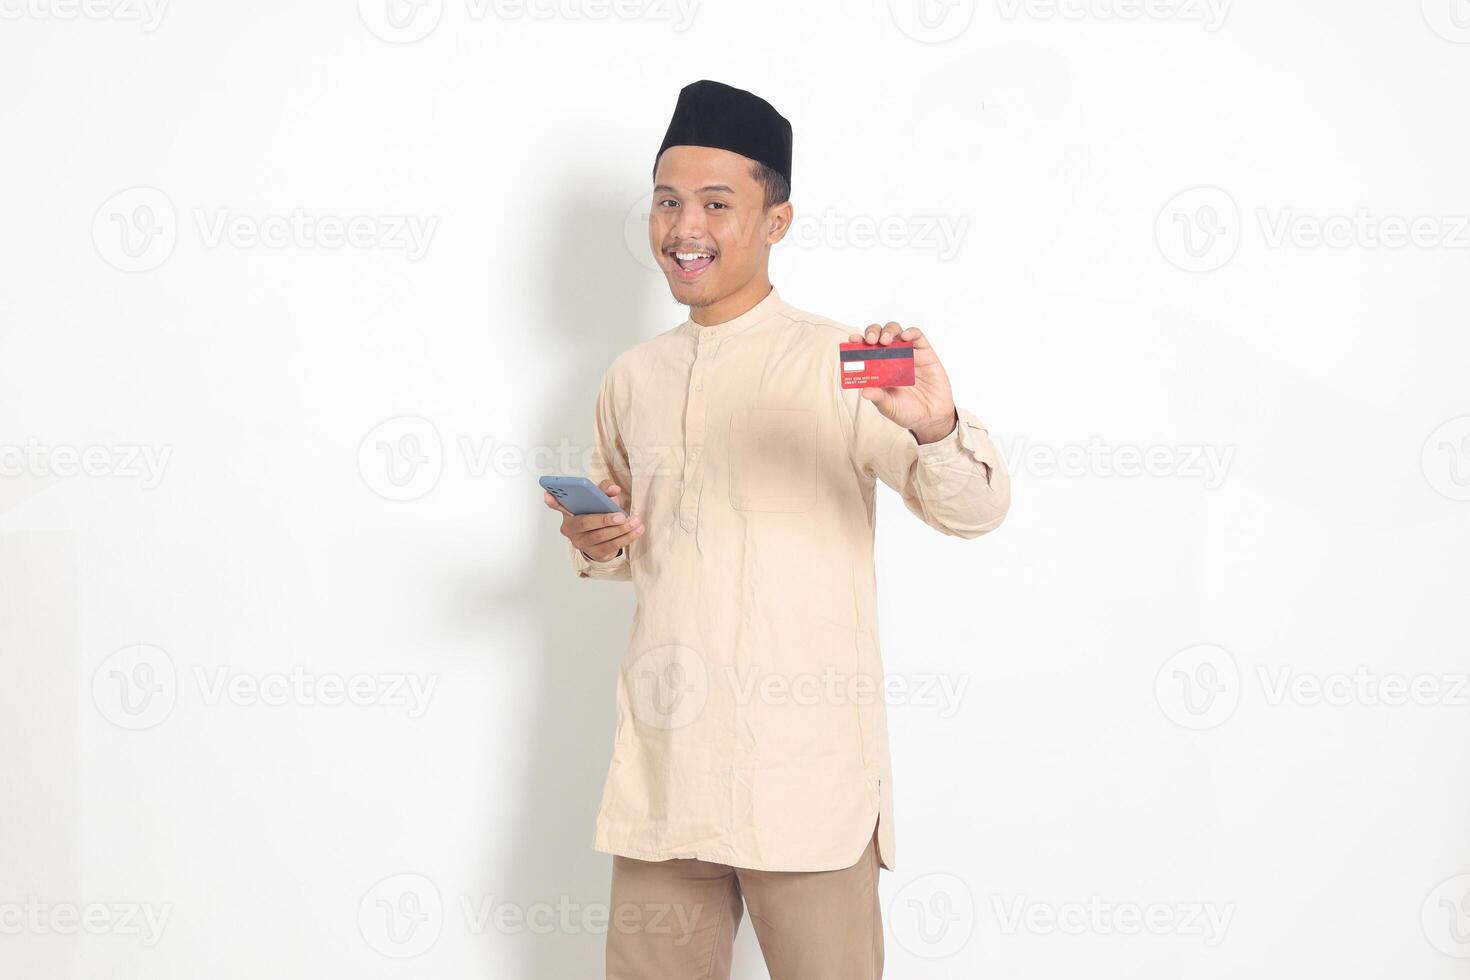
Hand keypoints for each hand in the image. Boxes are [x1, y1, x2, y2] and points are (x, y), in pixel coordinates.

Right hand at [544, 478, 643, 560]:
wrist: (603, 539)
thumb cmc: (597, 513)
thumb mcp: (599, 500)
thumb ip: (604, 490)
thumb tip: (614, 489)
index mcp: (568, 512)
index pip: (557, 505)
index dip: (552, 501)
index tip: (548, 494)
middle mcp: (571, 529)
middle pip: (585, 523)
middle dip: (604, 520)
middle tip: (621, 516)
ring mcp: (581, 543)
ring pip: (600, 537)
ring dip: (620, 530)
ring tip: (635, 522)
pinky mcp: (594, 553)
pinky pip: (610, 546)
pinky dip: (626, 538)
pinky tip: (636, 531)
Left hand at [849, 322, 956, 443]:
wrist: (933, 417)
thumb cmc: (907, 411)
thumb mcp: (889, 407)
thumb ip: (878, 398)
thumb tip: (864, 391)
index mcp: (878, 369)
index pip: (864, 350)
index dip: (858, 342)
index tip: (852, 340)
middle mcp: (891, 358)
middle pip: (879, 335)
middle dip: (873, 332)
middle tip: (871, 340)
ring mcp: (908, 354)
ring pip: (897, 332)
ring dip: (889, 331)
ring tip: (886, 340)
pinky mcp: (925, 353)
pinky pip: (918, 337)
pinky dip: (911, 332)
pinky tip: (906, 337)